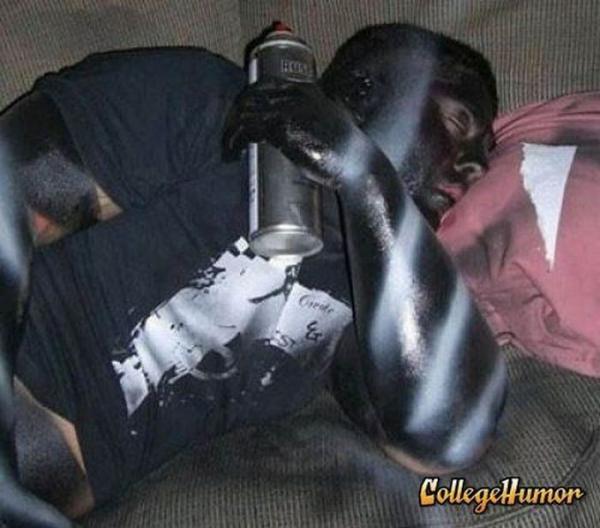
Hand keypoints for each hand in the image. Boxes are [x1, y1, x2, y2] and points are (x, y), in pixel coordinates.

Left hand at [223, 78, 369, 188]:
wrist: (357, 165)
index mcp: (306, 90)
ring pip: (245, 112)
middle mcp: (295, 93)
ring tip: (227, 150)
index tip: (238, 120)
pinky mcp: (283, 127)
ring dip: (230, 132)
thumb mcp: (326, 124)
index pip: (264, 85)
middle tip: (229, 138)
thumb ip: (310, 118)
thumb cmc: (344, 153)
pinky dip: (235, 141)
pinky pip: (248, 128)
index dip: (246, 101)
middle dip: (234, 117)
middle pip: (250, 96)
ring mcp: (288, 108)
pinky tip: (232, 153)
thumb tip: (290, 128)